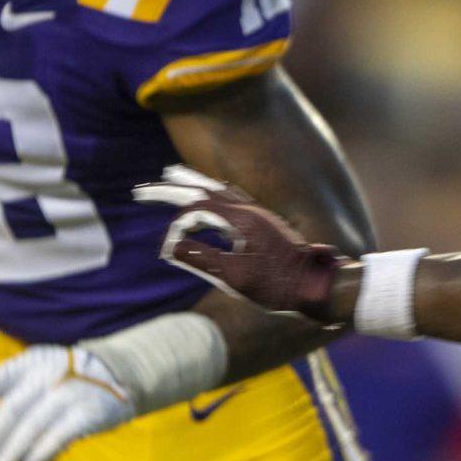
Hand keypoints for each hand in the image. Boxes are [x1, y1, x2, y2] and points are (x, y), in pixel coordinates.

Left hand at [0, 344, 132, 460]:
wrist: (116, 374)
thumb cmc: (59, 373)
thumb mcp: (26, 368)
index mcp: (26, 363)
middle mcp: (46, 375)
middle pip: (13, 409)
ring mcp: (68, 393)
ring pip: (33, 427)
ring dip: (14, 453)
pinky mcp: (87, 414)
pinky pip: (58, 438)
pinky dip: (41, 455)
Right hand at [136, 164, 347, 319]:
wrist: (319, 287)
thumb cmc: (279, 286)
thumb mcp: (234, 278)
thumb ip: (200, 259)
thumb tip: (168, 246)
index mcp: (240, 219)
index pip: (196, 210)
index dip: (175, 226)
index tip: (164, 250)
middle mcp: (248, 210)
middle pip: (202, 191)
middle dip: (171, 189)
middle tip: (141, 189)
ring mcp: (258, 215)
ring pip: (218, 190)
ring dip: (192, 183)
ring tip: (172, 173)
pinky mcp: (264, 223)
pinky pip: (231, 198)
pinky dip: (213, 192)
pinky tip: (212, 193)